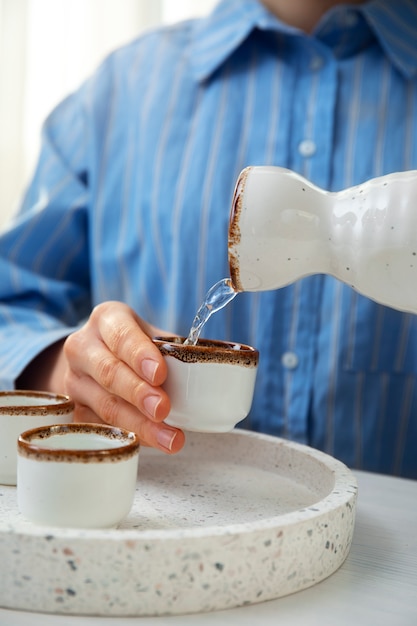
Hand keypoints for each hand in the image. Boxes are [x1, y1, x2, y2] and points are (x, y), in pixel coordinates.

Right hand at [61, 301, 184, 452]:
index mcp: (107, 319)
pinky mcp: (74, 410)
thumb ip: (173, 348)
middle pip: (109, 372)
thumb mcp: (148, 334)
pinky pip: (101, 426)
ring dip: (140, 424)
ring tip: (170, 438)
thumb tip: (215, 363)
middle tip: (164, 409)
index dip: (140, 355)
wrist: (91, 360)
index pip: (121, 335)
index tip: (160, 374)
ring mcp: (74, 381)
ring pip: (106, 405)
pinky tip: (152, 443)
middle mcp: (83, 347)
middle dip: (139, 393)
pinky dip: (130, 436)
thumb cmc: (132, 345)